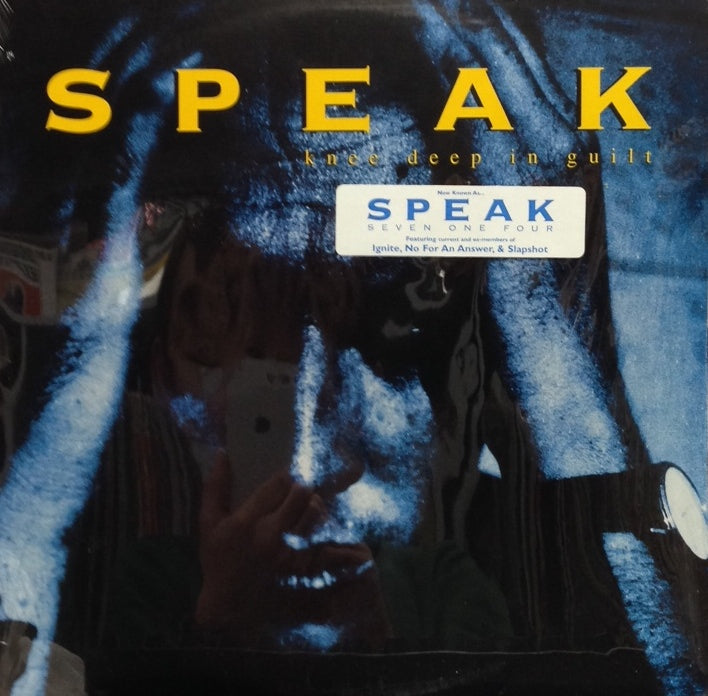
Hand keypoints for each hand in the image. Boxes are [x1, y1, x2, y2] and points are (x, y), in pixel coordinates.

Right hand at [195, 452, 391, 647]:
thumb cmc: (218, 560)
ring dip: (316, 507)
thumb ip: (215, 487)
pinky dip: (326, 532)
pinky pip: (326, 541)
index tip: (285, 480)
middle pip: (303, 494)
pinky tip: (318, 531)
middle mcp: (272, 535)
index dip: (285, 477)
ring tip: (308, 510)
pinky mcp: (306, 570)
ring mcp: (291, 554)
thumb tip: (221, 454)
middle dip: (303, 489)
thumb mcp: (208, 524)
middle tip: (298, 494)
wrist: (228, 606)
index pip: (279, 483)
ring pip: (318, 513)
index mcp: (248, 521)